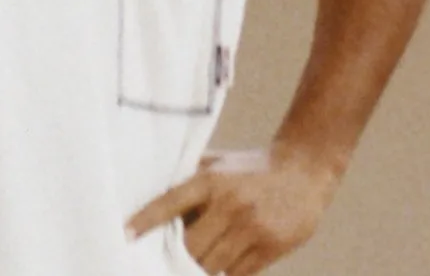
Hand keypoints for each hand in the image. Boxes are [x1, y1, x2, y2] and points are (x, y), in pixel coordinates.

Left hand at [124, 146, 343, 275]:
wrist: (304, 170)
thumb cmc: (249, 168)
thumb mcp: (216, 164)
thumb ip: (186, 180)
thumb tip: (147, 192)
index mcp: (211, 181)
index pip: (170, 202)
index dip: (146, 220)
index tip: (125, 235)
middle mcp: (231, 204)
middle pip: (190, 247)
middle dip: (174, 258)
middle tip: (159, 262)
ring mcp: (253, 228)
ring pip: (212, 265)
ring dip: (198, 269)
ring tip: (187, 267)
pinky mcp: (272, 247)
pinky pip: (237, 274)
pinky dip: (223, 275)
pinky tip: (216, 268)